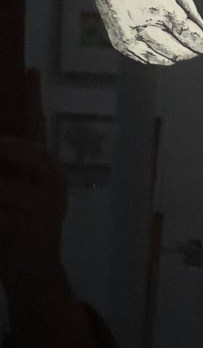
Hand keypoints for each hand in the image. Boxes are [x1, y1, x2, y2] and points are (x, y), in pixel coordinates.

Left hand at [0, 70, 67, 298]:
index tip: (30, 69)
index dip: (33, 98)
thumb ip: (7, 170)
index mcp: (46, 169)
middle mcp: (52, 183)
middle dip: (3, 151)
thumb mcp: (7, 196)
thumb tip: (1, 146)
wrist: (34, 278)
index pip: (37, 127)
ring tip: (1, 207)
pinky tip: (1, 227)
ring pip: (2, 189)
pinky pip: (2, 216)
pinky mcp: (35, 232)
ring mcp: (46, 208)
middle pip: (22, 152)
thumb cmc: (15, 230)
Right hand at [89, 0, 202, 65]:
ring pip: (164, 60)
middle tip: (196, 46)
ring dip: (175, 54)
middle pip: (178, 52)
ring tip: (177, 43)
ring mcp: (133, 38)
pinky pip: (147, 59)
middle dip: (191, 51)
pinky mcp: (123, 44)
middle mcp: (146, 27)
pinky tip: (160, 44)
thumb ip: (190, 10)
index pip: (189, 36)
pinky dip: (158, 56)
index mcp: (161, 10)